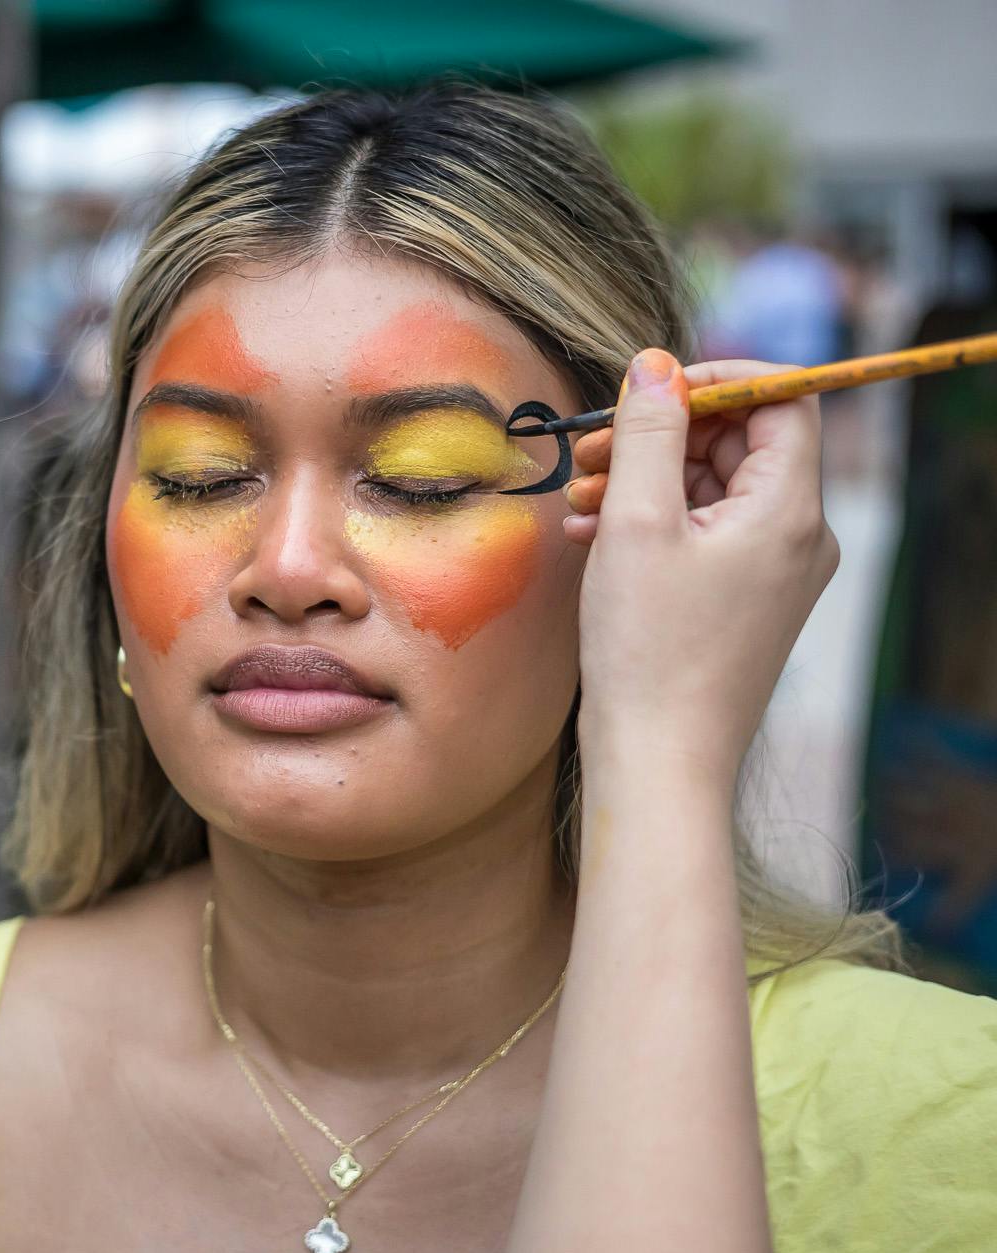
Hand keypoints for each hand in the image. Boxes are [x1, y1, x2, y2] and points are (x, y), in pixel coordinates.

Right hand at [563, 352, 838, 786]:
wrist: (661, 758)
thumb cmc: (649, 649)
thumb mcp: (636, 524)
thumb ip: (646, 435)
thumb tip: (654, 365)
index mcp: (790, 509)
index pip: (781, 399)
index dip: (716, 379)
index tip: (647, 391)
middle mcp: (800, 536)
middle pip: (745, 442)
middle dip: (665, 435)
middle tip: (592, 452)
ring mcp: (778, 572)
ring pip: (718, 489)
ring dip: (648, 480)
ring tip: (581, 501)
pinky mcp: (748, 601)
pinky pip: (709, 534)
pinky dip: (657, 523)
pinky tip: (595, 537)